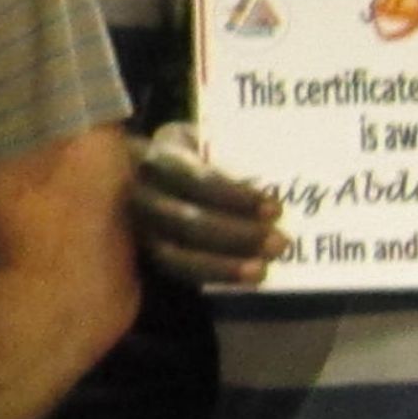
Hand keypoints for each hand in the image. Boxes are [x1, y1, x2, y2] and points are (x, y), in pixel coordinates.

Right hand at [130, 123, 281, 288]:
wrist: (146, 172)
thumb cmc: (189, 152)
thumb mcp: (203, 139)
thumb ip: (228, 154)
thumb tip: (264, 182)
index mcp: (157, 156)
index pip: (195, 179)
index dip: (235, 197)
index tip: (275, 208)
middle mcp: (138, 194)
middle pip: (185, 221)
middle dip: (237, 235)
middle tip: (281, 242)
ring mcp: (135, 228)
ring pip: (173, 256)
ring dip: (222, 266)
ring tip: (262, 270)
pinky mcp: (142, 253)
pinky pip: (176, 272)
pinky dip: (212, 276)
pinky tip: (244, 279)